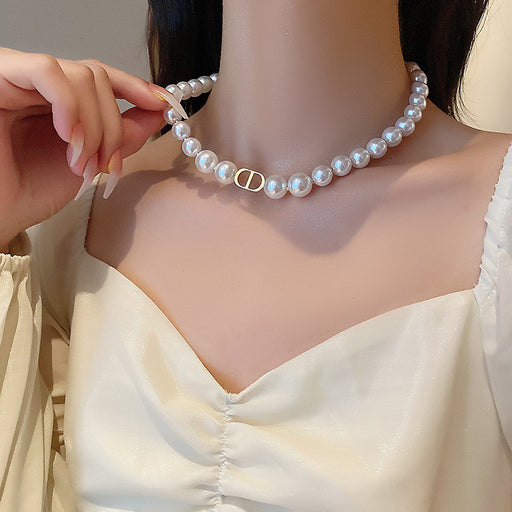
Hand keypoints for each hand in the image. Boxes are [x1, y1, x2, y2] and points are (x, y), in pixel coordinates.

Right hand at [0, 47, 174, 248]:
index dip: (134, 87)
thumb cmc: (32, 191)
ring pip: (80, 74)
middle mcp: (39, 86)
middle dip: (113, 125)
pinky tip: (70, 138)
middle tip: (106, 163)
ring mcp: (18, 79)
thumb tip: (159, 112)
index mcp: (60, 101)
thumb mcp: (91, 162)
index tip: (161, 105)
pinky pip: (46, 71)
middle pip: (97, 77)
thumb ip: (123, 136)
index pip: (100, 77)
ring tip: (82, 162)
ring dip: (94, 124)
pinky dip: (70, 106)